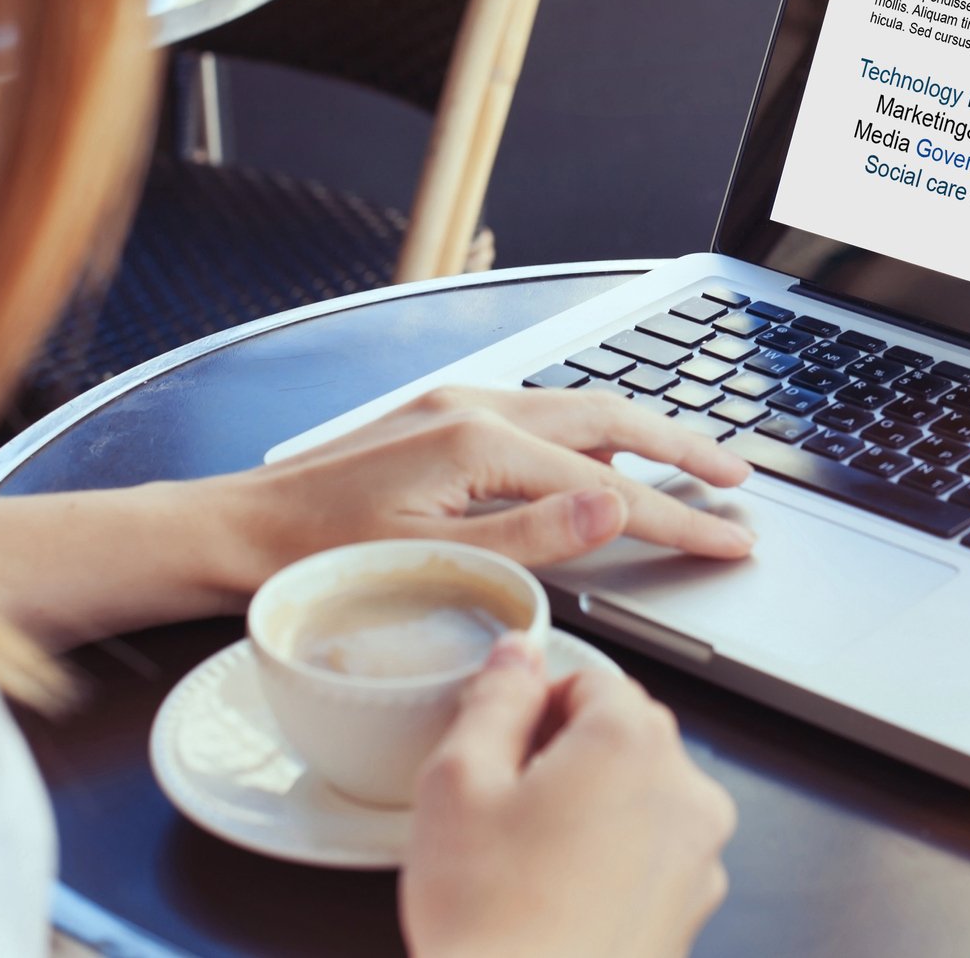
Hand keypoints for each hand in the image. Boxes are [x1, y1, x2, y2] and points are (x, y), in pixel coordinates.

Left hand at [211, 386, 754, 596]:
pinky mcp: (441, 419)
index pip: (610, 486)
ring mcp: (456, 406)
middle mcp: (474, 407)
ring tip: (691, 462)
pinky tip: (601, 459)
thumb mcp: (434, 562)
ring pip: (578, 410)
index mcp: (478, 443)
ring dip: (641, 435)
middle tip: (738, 479)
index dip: (679, 517)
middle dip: (682, 446)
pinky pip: (540, 416)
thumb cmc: (316, 559)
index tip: (732, 537)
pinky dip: (589, 435)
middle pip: (610, 417)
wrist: (232, 532)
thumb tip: (618, 502)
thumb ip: (535, 536)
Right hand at [402, 635, 735, 957]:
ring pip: (638, 797)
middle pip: (622, 735)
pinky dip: (611, 863)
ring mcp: (698, 855)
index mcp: (633, 741)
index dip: (533, 709)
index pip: (590, 679)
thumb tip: (518, 655)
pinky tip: (556, 898)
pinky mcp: (693, 910)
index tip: (500, 751)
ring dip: (591, 810)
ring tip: (525, 862)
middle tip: (502, 810)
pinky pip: (650, 856)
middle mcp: (684, 789)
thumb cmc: (491, 921)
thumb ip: (495, 698)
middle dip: (564, 757)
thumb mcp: (458, 782)